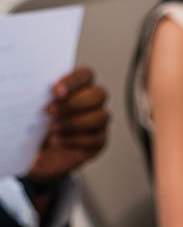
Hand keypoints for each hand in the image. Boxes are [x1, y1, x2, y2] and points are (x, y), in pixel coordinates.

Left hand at [27, 67, 108, 182]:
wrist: (40, 151)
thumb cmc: (39, 125)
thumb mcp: (38, 108)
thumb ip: (44, 97)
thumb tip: (42, 92)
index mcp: (79, 87)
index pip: (86, 75)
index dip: (73, 81)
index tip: (56, 91)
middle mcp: (93, 102)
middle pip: (98, 94)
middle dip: (74, 103)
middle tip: (51, 111)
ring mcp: (99, 122)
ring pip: (100, 117)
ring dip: (74, 123)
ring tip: (52, 128)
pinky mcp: (100, 141)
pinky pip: (95, 138)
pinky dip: (74, 140)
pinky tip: (57, 141)